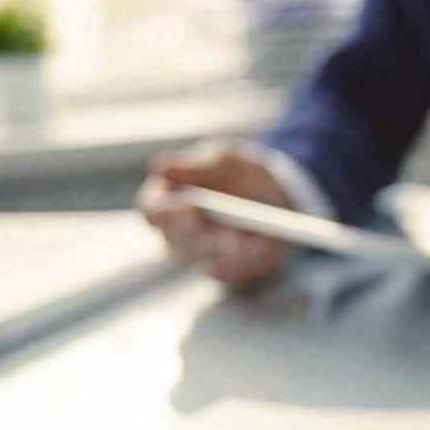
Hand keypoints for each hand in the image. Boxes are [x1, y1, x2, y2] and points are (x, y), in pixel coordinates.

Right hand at [137, 142, 293, 287]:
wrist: (277, 197)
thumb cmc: (240, 173)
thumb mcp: (225, 159)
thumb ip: (195, 164)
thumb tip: (159, 166)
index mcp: (168, 199)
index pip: (152, 209)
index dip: (163, 210)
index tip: (185, 206)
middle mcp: (177, 232)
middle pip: (176, 239)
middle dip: (195, 233)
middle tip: (213, 226)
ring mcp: (199, 255)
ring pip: (205, 258)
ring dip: (223, 248)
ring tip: (238, 236)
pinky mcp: (224, 270)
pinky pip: (232, 270)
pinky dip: (248, 258)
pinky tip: (261, 246)